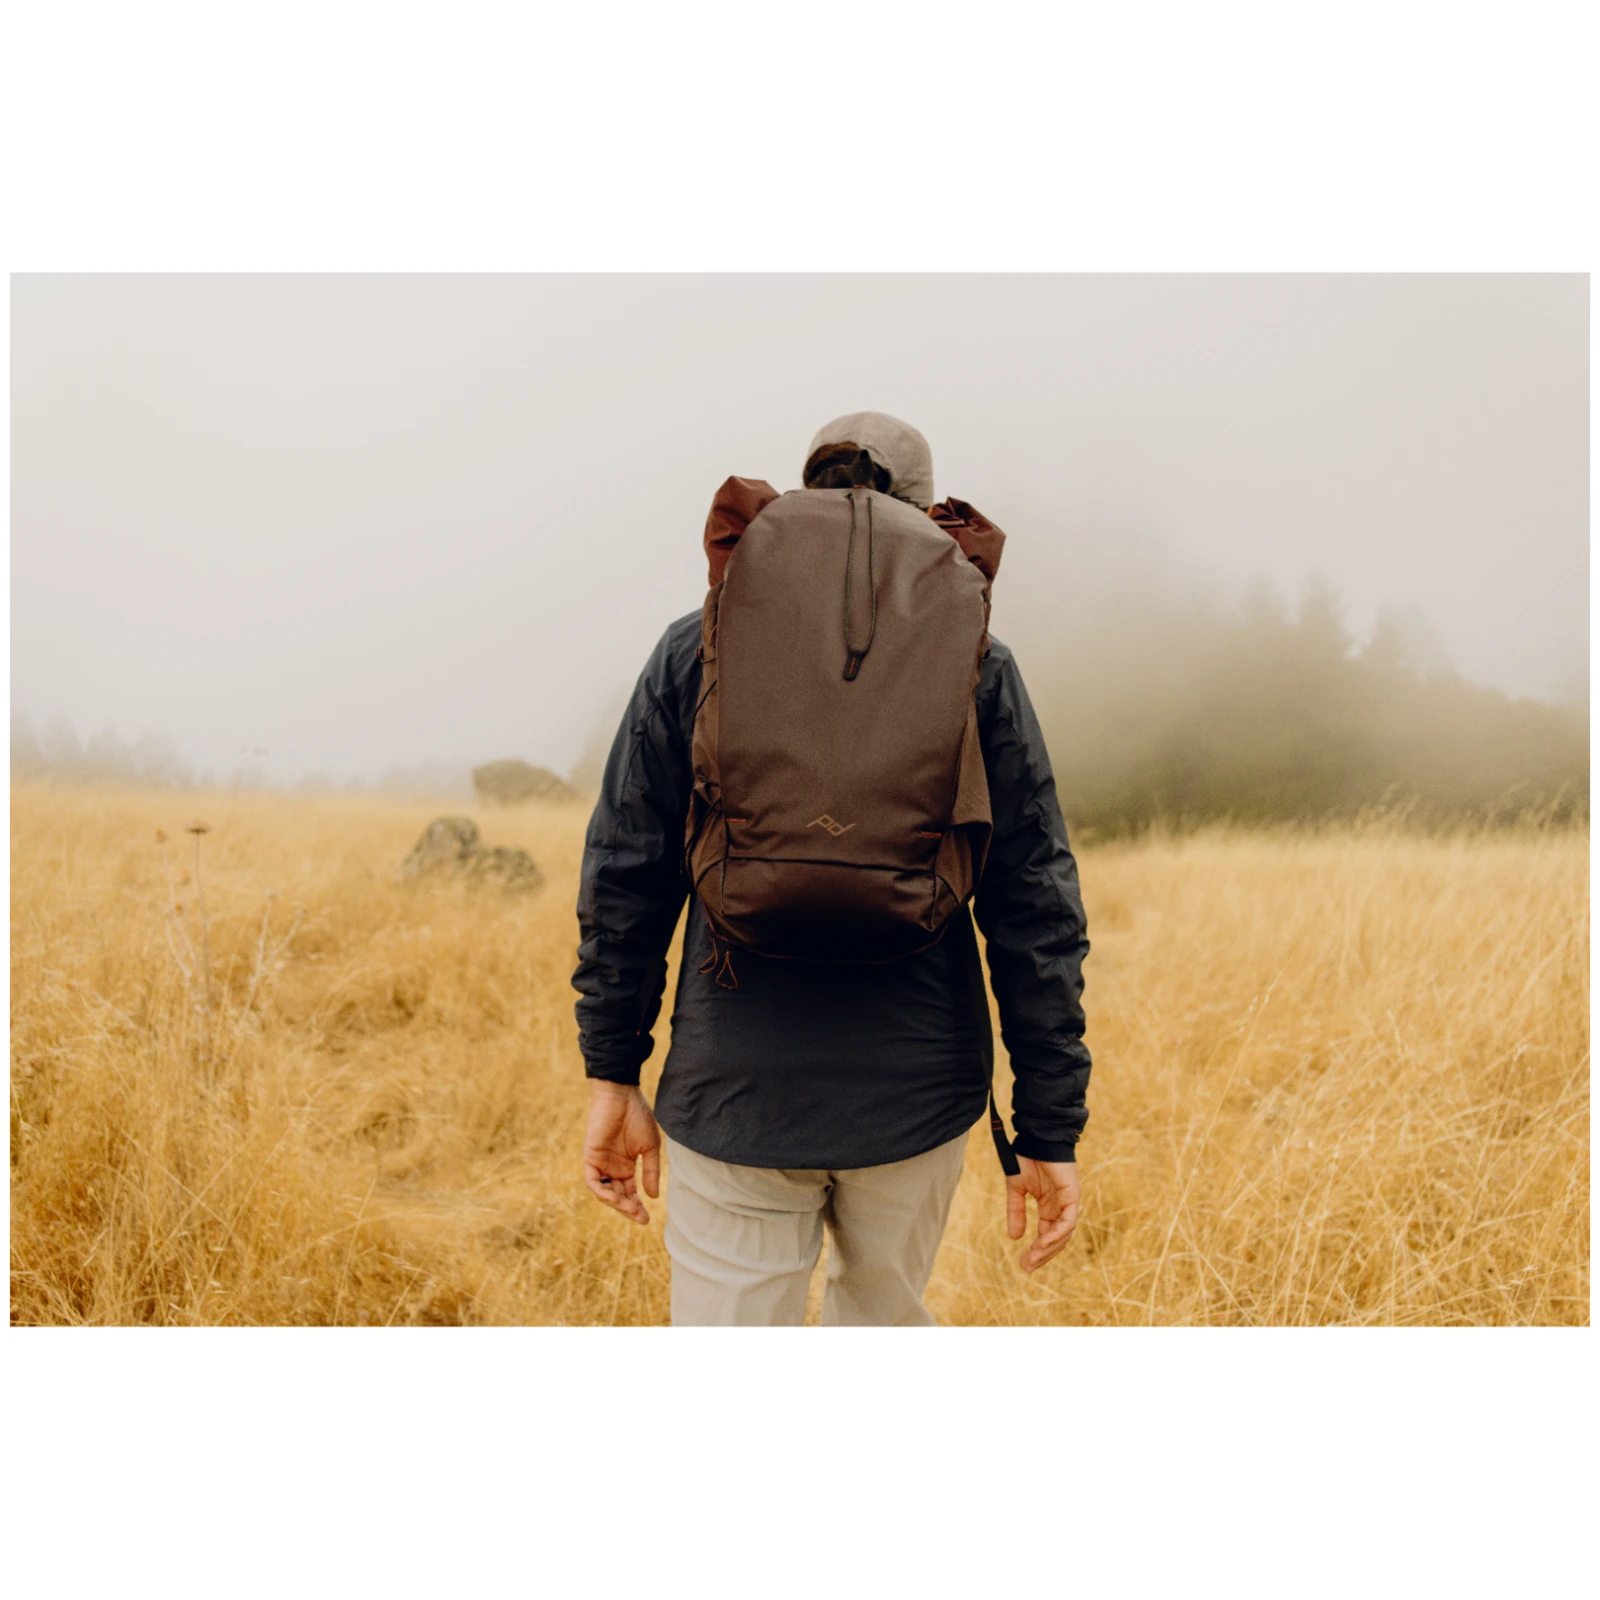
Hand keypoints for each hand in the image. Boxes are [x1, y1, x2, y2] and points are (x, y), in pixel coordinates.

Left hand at [582, 1081, 661, 1224]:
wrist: (623, 1097)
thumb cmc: (638, 1117)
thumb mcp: (650, 1148)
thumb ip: (650, 1172)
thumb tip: (653, 1197)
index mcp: (626, 1166)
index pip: (630, 1192)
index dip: (638, 1206)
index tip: (647, 1220)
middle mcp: (612, 1168)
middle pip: (618, 1196)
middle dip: (629, 1209)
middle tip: (641, 1218)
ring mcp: (601, 1164)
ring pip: (605, 1193)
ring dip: (617, 1204)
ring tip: (630, 1209)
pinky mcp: (590, 1158)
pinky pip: (594, 1182)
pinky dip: (603, 1192)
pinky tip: (616, 1198)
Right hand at [1006, 1158, 1079, 1271]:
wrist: (1034, 1137)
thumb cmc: (1026, 1158)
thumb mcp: (1016, 1189)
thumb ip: (1016, 1212)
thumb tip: (1014, 1238)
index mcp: (1049, 1207)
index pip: (1046, 1235)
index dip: (1037, 1251)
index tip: (1023, 1264)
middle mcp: (1061, 1208)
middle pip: (1057, 1240)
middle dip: (1042, 1255)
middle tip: (1027, 1267)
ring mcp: (1068, 1202)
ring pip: (1064, 1235)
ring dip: (1048, 1248)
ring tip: (1032, 1257)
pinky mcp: (1072, 1195)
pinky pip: (1068, 1221)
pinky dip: (1057, 1233)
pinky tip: (1042, 1241)